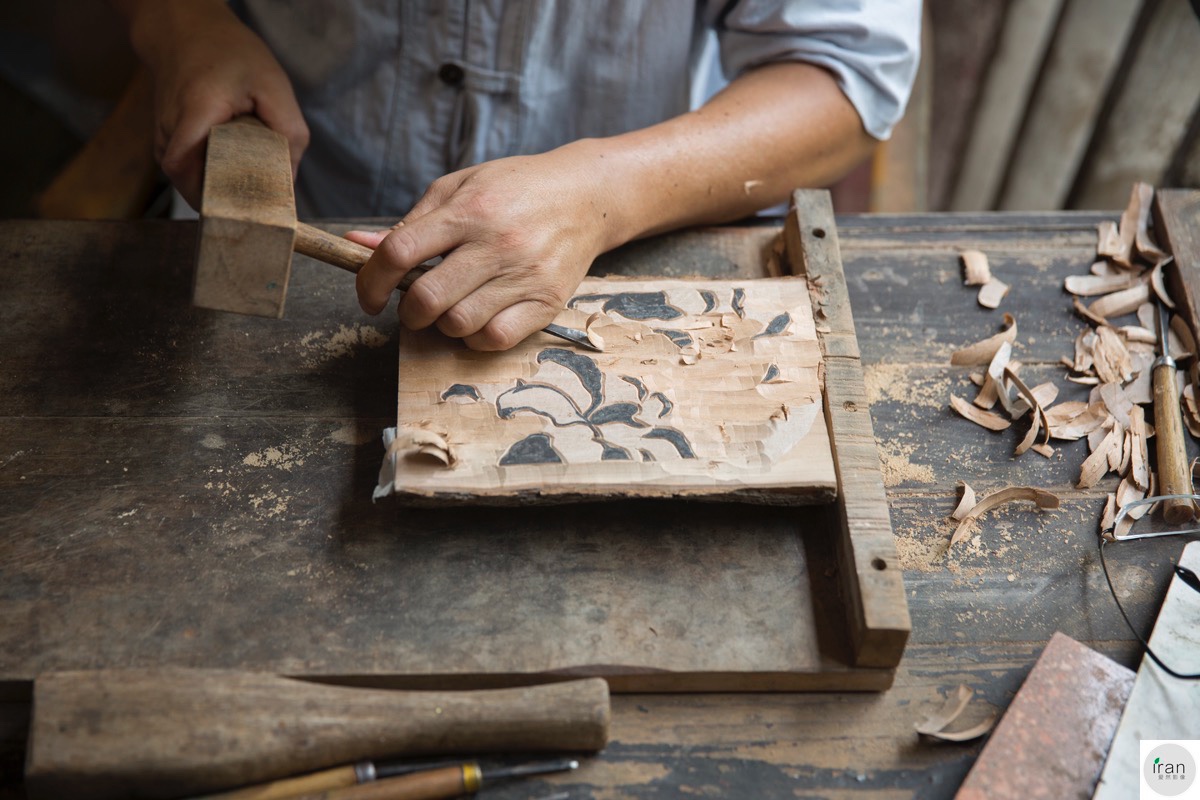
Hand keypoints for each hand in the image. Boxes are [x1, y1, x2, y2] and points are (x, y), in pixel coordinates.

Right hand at [117, 0, 308, 207]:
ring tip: (248, 192)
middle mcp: (169, 128)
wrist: (186, 30)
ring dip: (216, 189)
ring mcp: (162, 135)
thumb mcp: (273, 86)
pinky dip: (210, 175)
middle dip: (223, 202)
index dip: (211, 198)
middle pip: (189, 183)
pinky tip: (234, 175)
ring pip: (188, 179)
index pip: (183, 170)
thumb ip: (288, 133)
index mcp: (194, 113)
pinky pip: (187, 168)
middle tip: (256, 210)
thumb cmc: (231, 55)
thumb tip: (288, 181)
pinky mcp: (165, 139)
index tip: (245, 212)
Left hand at [347, 141, 621, 350]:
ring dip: (444, 324)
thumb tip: (356, 244)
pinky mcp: (546, 301)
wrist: (586, 195)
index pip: (400, 252)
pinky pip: (496, 339)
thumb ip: (412, 222)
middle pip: (426, 299)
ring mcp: (524, 275)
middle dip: (407, 312)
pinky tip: (479, 318)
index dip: (370, 281)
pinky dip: (477, 336)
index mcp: (468, 210)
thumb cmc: (516, 189)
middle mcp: (496, 244)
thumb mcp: (460, 188)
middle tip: (414, 305)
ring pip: (459, 324)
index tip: (368, 296)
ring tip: (453, 306)